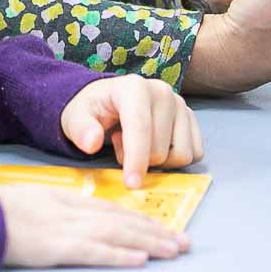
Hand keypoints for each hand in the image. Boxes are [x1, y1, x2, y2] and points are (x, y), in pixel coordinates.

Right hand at [0, 184, 188, 266]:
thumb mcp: (34, 202)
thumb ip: (59, 209)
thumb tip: (82, 218)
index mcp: (66, 199)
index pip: (111, 210)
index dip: (140, 219)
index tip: (162, 227)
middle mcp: (72, 210)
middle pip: (121, 221)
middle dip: (155, 231)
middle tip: (184, 241)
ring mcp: (66, 228)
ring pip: (117, 234)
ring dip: (149, 242)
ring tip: (174, 249)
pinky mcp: (56, 246)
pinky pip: (94, 252)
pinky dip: (118, 255)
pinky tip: (139, 259)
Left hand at [59, 75, 202, 187]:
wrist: (108, 101)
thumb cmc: (92, 110)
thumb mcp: (76, 118)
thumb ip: (81, 130)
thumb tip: (92, 142)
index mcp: (134, 87)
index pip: (140, 128)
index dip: (136, 159)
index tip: (130, 183)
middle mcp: (162, 92)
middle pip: (160, 149)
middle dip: (139, 160)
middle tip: (119, 145)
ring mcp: (180, 104)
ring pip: (181, 154)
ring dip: (159, 161)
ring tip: (137, 144)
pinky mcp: (190, 118)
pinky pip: (194, 153)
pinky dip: (174, 159)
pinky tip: (155, 145)